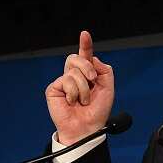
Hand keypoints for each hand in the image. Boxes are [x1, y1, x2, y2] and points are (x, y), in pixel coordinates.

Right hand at [45, 30, 115, 144]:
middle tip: (93, 80)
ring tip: (83, 101)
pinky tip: (72, 102)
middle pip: (76, 58)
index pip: (85, 56)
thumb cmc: (97, 111)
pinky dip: (73, 93)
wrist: (87, 128)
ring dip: (84, 88)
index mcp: (87, 75)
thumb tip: (93, 58)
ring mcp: (63, 82)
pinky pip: (66, 81)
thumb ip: (105, 71)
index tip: (85, 34)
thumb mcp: (108, 89)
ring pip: (74, 71)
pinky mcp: (54, 88)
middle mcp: (74, 76)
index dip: (85, 45)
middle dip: (87, 67)